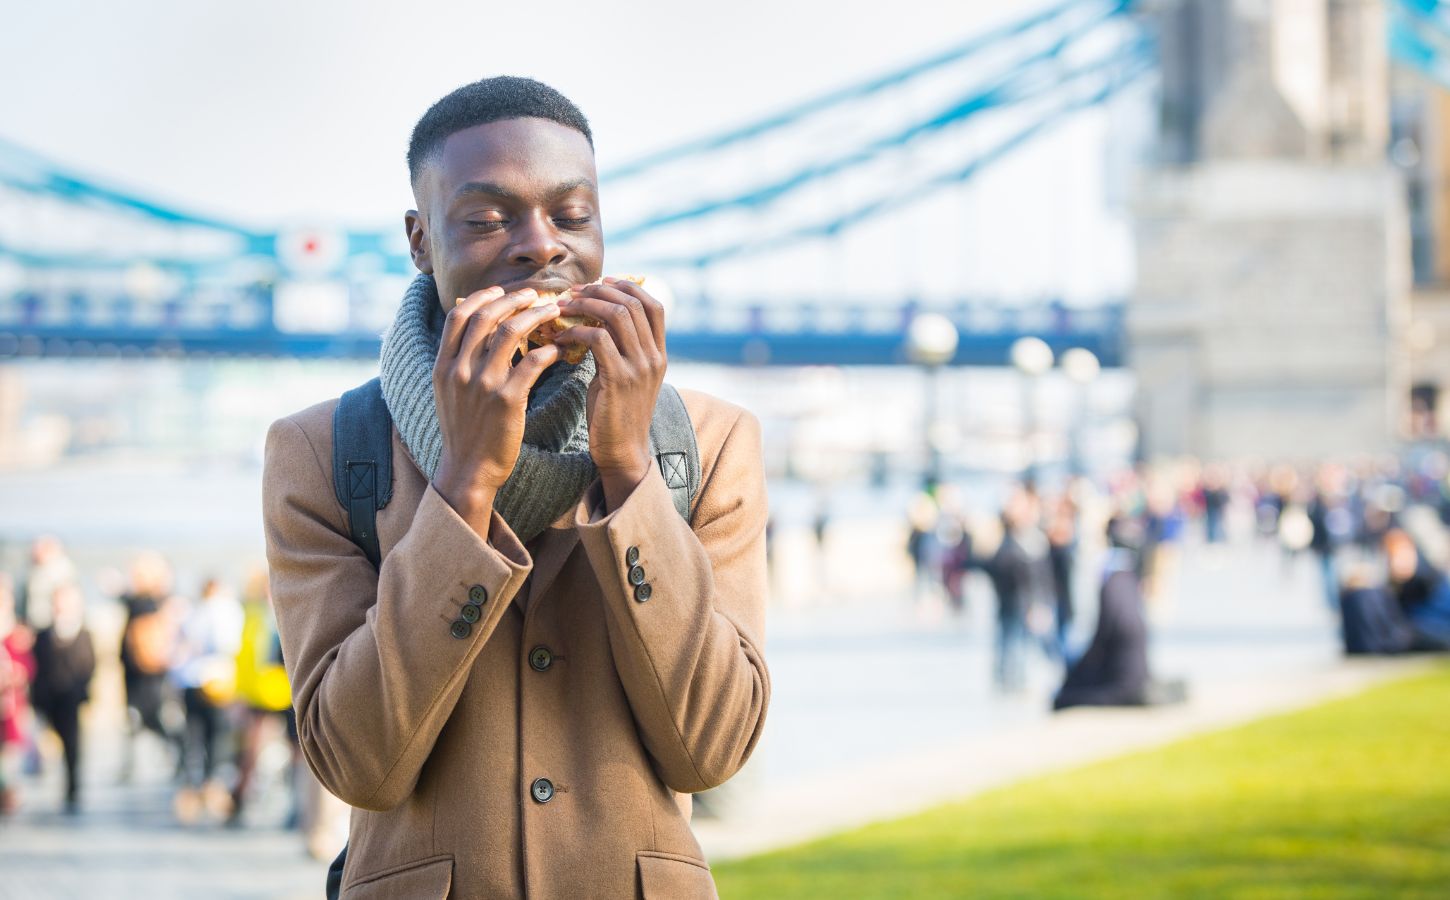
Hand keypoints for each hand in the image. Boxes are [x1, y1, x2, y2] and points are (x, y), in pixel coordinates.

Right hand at [431, 286, 561, 534]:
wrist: (468, 470)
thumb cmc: (464, 430)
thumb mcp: (449, 392)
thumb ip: (459, 361)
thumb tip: (478, 332)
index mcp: (443, 366)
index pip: (458, 316)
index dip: (481, 297)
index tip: (501, 291)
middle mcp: (459, 370)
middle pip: (486, 317)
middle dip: (513, 299)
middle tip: (535, 294)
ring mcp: (482, 384)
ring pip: (511, 332)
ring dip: (535, 316)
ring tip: (553, 312)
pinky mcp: (507, 400)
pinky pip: (532, 362)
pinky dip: (547, 350)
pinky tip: (557, 349)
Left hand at [555, 277, 666, 508]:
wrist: (622, 452)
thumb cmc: (616, 413)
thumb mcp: (625, 375)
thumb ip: (618, 348)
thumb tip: (593, 320)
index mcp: (658, 353)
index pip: (653, 304)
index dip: (628, 287)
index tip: (601, 282)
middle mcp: (654, 356)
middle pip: (633, 303)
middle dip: (599, 291)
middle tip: (573, 292)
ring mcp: (639, 367)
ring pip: (616, 315)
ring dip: (585, 305)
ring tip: (562, 307)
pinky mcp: (619, 379)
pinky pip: (597, 339)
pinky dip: (575, 330)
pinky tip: (559, 337)